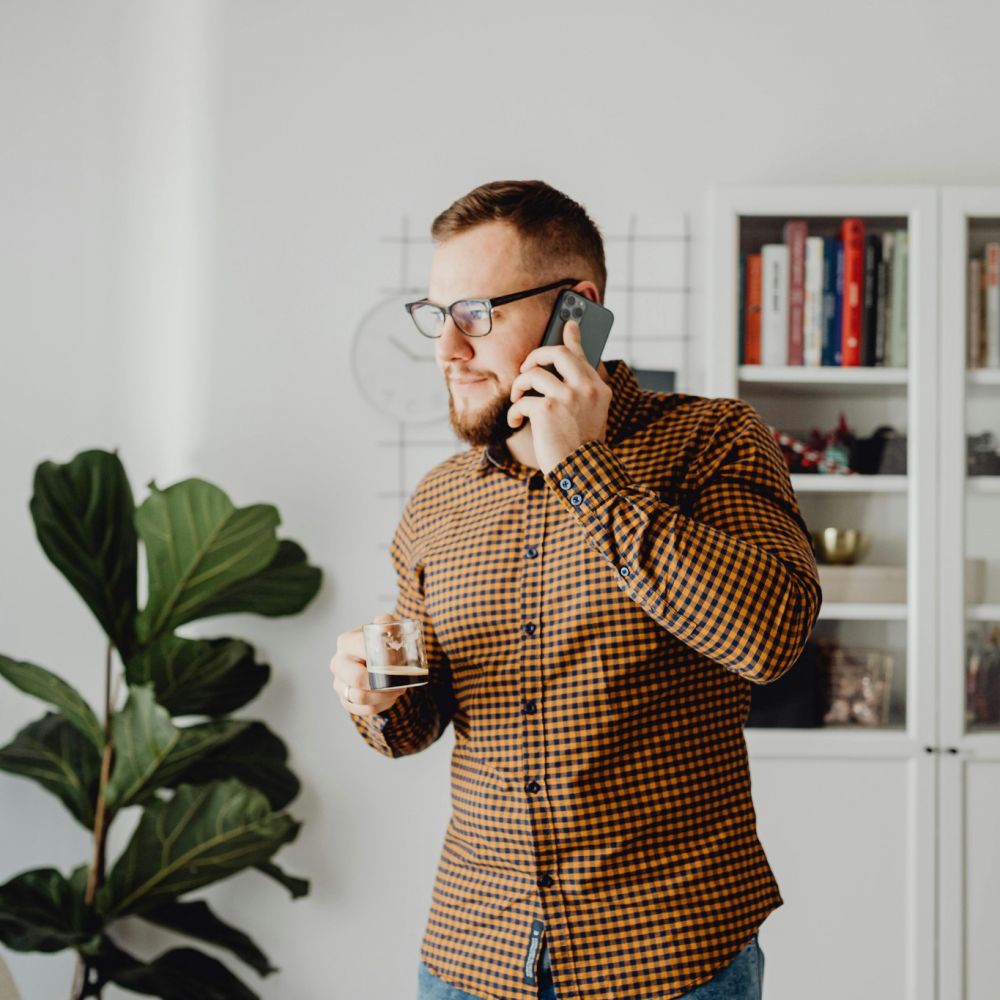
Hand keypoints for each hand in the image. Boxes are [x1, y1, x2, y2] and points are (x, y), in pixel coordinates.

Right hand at [330, 612, 409, 716]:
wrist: (374, 654)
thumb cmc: (381, 639)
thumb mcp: (386, 625)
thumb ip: (387, 622)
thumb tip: (388, 629)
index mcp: (346, 641)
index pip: (365, 653)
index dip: (387, 660)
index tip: (401, 661)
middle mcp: (338, 662)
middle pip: (358, 680)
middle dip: (383, 684)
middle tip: (400, 682)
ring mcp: (339, 683)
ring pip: (360, 699)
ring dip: (384, 697)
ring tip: (396, 690)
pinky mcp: (345, 700)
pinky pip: (362, 710)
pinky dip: (380, 706)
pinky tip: (388, 697)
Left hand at [508, 321, 611, 474]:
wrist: (584, 474)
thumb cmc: (582, 448)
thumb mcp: (589, 415)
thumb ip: (579, 391)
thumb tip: (561, 373)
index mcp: (599, 388)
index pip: (582, 354)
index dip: (572, 337)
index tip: (568, 323)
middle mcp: (586, 388)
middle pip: (557, 353)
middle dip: (535, 356)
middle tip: (526, 368)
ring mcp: (568, 397)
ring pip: (534, 373)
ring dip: (519, 386)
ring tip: (517, 400)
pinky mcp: (548, 409)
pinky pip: (523, 401)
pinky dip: (515, 413)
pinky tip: (516, 424)